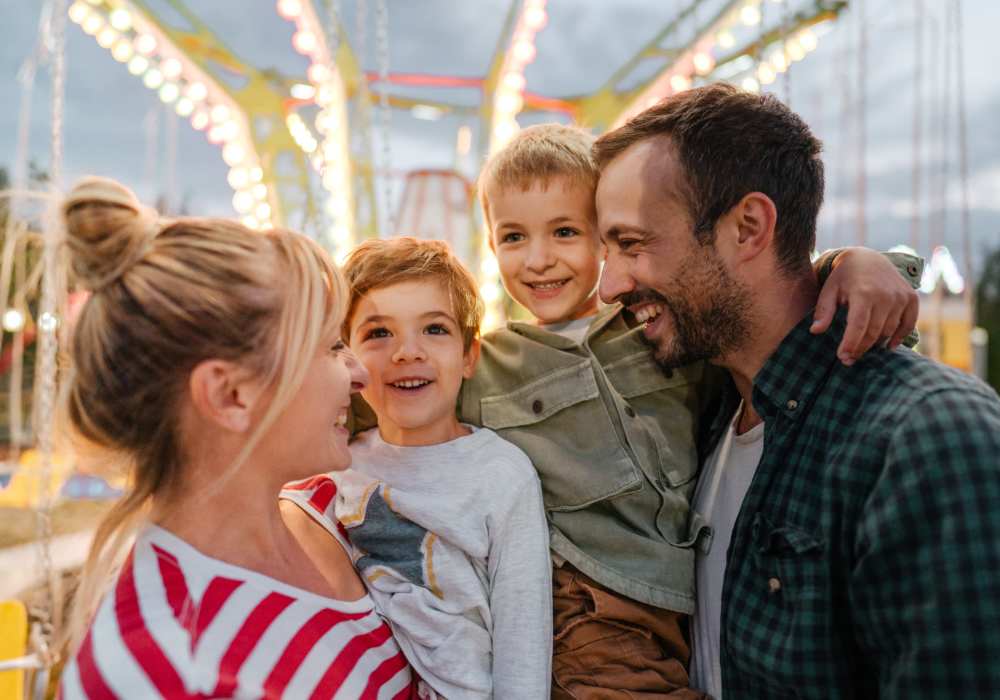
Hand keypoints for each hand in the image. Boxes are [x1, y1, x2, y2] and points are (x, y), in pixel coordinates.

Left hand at [810, 248, 918, 365]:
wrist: (868, 259)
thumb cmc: (844, 277)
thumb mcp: (829, 290)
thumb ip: (823, 311)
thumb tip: (815, 331)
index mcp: (863, 292)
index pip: (858, 326)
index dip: (850, 344)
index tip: (842, 357)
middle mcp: (885, 295)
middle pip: (874, 332)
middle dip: (860, 349)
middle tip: (848, 360)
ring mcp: (900, 296)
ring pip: (889, 330)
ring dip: (876, 344)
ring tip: (861, 349)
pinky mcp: (911, 298)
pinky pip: (908, 324)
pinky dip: (900, 337)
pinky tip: (887, 346)